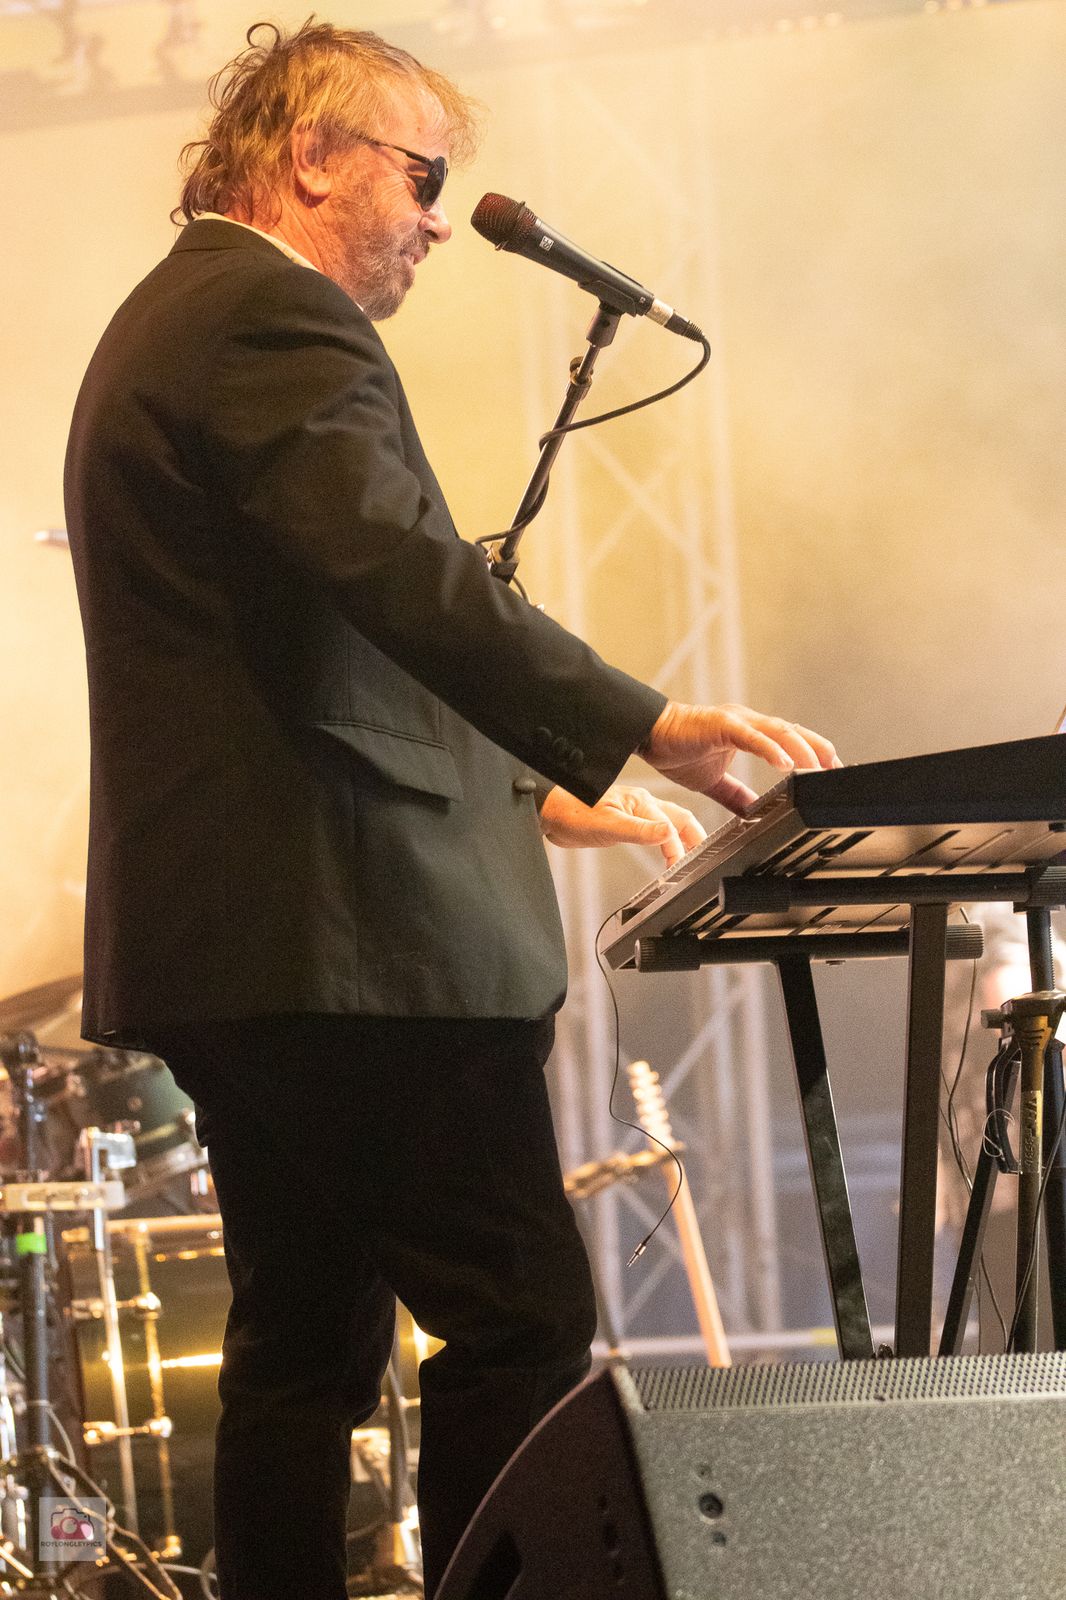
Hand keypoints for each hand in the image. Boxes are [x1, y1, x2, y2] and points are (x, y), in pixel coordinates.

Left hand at [538, 783, 706, 867]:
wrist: (549, 813)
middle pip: (681, 818)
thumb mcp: (608, 826)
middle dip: (696, 837)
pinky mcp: (625, 819)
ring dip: (682, 838)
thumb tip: (668, 833)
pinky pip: (654, 827)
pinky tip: (664, 848)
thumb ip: (640, 830)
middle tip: (707, 858)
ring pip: (669, 822)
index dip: (681, 850)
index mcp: (641, 801)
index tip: (684, 869)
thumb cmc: (571, 813)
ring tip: (692, 857)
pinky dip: (666, 839)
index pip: (671, 827)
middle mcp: (641, 803)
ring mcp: (634, 810)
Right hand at [641, 701, 840, 814]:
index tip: (832, 775)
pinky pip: (751, 736)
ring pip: (779, 731)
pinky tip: (786, 763)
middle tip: (839, 773)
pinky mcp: (722, 725)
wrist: (648, 736)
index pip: (790, 740)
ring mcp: (736, 721)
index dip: (814, 755)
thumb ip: (736, 796)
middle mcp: (747, 723)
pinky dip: (771, 749)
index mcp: (748, 733)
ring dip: (803, 750)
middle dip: (819, 752)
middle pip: (794, 733)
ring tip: (820, 769)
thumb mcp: (714, 782)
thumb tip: (753, 813)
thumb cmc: (677, 750)